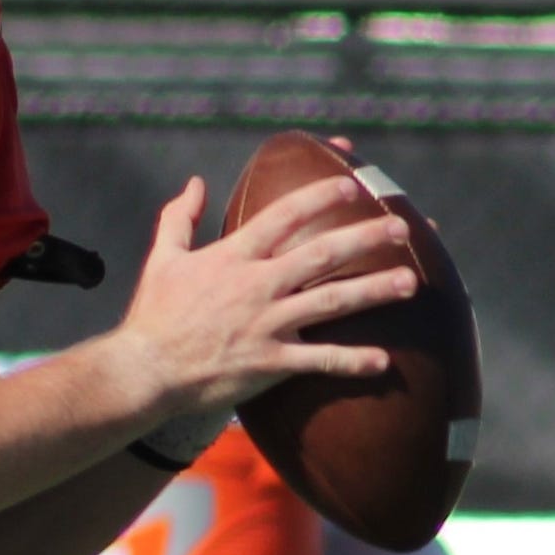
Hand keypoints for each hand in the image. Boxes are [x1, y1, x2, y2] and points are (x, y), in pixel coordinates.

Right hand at [113, 175, 418, 418]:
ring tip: (409, 282)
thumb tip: (194, 183)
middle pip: (320, 255)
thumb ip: (180, 218)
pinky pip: (319, 361)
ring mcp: (266, 325)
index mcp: (233, 256)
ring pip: (330, 303)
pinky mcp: (270, 363)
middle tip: (402, 229)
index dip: (319, 198)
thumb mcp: (163, 258)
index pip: (283, 217)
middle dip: (364, 239)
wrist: (145, 371)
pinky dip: (352, 362)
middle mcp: (256, 286)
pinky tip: (384, 362)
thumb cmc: (155, 315)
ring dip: (373, 291)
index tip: (351, 186)